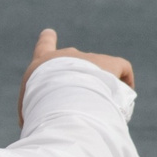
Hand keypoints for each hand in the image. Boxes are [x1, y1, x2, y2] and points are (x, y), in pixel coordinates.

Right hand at [19, 29, 135, 125]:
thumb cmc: (40, 107)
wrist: (61, 97)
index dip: (47, 40)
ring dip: (99, 85)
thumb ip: (38, 109)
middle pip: (74, 61)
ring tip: (101, 109)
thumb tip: (47, 123)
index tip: (49, 33)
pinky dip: (124, 80)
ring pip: (97, 71)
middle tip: (78, 102)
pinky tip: (125, 95)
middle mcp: (67, 55)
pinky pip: (121, 68)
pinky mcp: (110, 63)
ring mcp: (89, 58)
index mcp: (43, 64)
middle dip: (78, 77)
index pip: (44, 46)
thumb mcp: (30, 109)